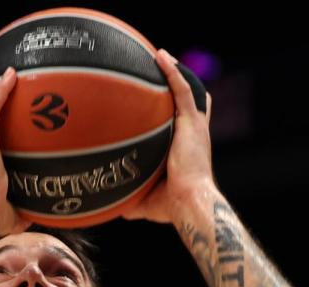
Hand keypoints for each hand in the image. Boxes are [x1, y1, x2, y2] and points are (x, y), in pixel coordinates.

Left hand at [122, 49, 214, 224]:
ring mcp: (194, 126)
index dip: (176, 112)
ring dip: (175, 73)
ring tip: (159, 56)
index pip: (184, 124)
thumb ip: (133, 199)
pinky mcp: (192, 122)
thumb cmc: (173, 207)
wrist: (189, 202)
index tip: (161, 102)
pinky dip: (172, 72)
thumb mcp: (148, 201)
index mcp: (186, 150)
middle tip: (161, 73)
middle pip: (190, 103)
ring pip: (187, 91)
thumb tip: (113, 208)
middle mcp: (193, 134)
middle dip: (178, 87)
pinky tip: (160, 56)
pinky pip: (182, 89)